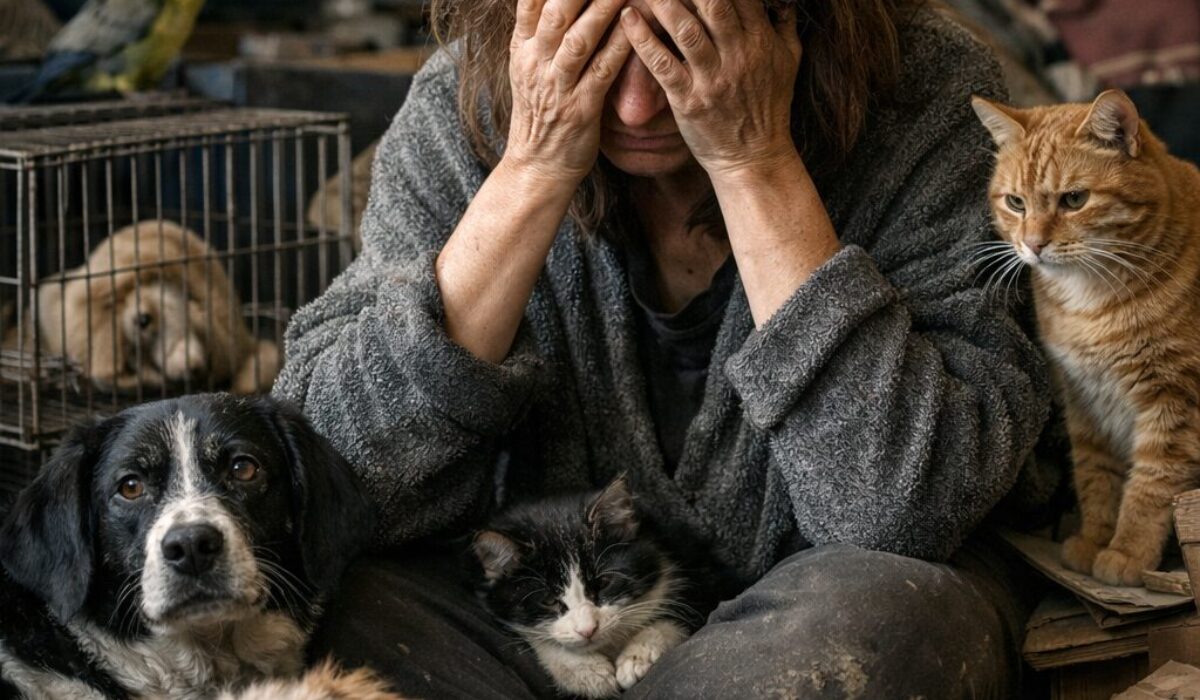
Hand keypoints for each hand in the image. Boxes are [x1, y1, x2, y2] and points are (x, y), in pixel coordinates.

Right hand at [505, 0, 632, 184]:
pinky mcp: (580, 109)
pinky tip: (635, 25)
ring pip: (579, 37)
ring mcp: (556, 86)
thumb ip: (539, 31)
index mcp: (522, 49)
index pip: (530, 0)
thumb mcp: (529, 68)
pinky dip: (619, 45)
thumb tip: (551, 0)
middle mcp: (535, 63)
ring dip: (603, 7)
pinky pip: (602, 71)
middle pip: (556, 10)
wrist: (538, 167)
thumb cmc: (542, 114)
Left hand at [620, 0, 801, 179]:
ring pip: (686, 30)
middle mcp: (738, 55)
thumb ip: (783, 25)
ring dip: (662, 2)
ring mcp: (713, 79)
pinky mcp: (689, 101)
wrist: (755, 157)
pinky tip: (627, 19)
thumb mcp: (789, 62)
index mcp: (761, 40)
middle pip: (713, 4)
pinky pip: (663, 65)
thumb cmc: (769, 107)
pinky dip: (642, 40)